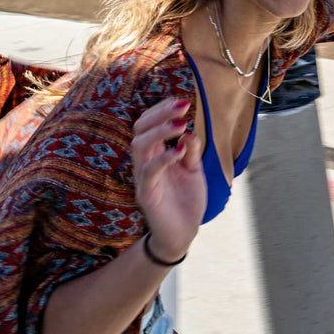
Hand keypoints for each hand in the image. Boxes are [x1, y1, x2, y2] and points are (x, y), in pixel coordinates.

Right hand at [132, 98, 205, 260]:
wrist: (183, 233)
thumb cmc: (185, 199)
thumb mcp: (194, 169)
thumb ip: (191, 150)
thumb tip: (188, 131)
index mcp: (155, 155)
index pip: (149, 125)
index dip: (161, 110)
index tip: (181, 100)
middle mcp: (145, 163)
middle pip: (140, 130)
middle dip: (159, 114)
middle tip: (182, 105)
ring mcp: (144, 178)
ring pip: (140, 146)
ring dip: (160, 131)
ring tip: (181, 123)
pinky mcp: (147, 194)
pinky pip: (149, 172)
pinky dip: (164, 158)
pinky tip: (180, 150)